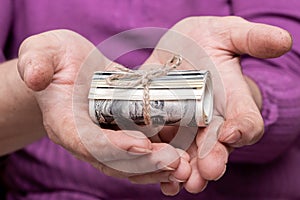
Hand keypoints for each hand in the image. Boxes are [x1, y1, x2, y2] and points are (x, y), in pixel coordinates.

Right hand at [17, 30, 190, 181]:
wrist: (72, 69)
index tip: (141, 143)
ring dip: (156, 169)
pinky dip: (159, 161)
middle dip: (144, 164)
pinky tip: (180, 160)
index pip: (87, 142)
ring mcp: (104, 141)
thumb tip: (35, 76)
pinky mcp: (121, 136)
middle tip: (174, 161)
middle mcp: (85, 139)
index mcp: (64, 123)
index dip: (113, 147)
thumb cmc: (56, 60)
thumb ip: (37, 62)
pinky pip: (140, 155)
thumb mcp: (43, 52)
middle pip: (114, 162)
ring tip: (182, 167)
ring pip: (130, 165)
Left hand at [135, 16, 291, 194]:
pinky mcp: (163, 129)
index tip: (230, 132)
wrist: (176, 50)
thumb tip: (282, 40)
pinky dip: (163, 168)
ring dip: (188, 171)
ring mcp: (187, 129)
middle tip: (208, 172)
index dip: (242, 128)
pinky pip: (165, 152)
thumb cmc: (205, 41)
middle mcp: (212, 122)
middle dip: (213, 160)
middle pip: (217, 147)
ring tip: (183, 181)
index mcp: (232, 101)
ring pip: (191, 156)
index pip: (245, 121)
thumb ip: (251, 38)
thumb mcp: (227, 33)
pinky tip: (163, 182)